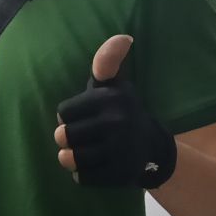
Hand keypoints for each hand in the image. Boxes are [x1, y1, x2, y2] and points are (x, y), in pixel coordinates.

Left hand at [53, 35, 176, 189]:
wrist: (152, 148)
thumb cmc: (121, 111)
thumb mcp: (114, 85)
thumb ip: (108, 61)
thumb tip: (124, 36)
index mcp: (111, 97)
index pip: (63, 112)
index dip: (69, 116)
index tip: (84, 116)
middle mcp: (117, 121)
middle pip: (63, 136)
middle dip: (67, 139)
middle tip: (81, 138)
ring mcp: (120, 150)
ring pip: (70, 159)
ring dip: (71, 159)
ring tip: (82, 154)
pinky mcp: (120, 174)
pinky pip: (82, 178)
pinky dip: (83, 175)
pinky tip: (95, 167)